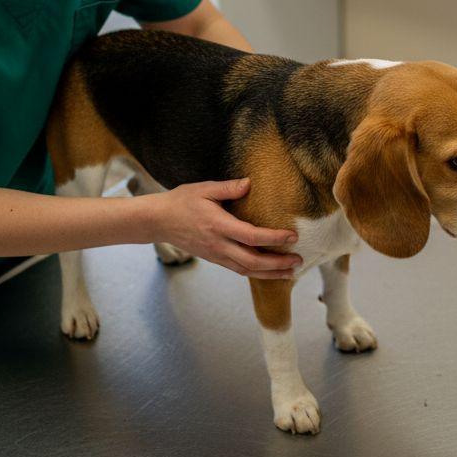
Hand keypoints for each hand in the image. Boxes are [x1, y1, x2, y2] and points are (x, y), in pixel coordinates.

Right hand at [150, 178, 300, 278]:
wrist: (158, 221)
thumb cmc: (181, 202)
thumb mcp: (204, 188)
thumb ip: (228, 188)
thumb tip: (249, 183)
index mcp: (218, 225)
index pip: (251, 236)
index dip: (274, 238)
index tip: (292, 236)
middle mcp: (218, 244)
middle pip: (252, 261)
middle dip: (277, 263)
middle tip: (298, 260)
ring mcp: (215, 254)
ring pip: (246, 270)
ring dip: (270, 273)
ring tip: (290, 272)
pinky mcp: (214, 258)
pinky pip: (238, 269)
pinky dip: (255, 273)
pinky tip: (268, 271)